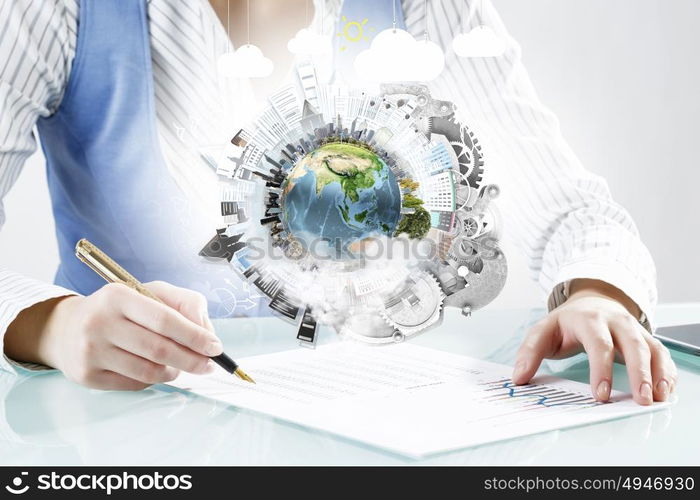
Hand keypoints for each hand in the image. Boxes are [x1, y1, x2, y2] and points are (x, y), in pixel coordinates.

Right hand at [5, 281, 222, 389]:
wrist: (70, 327)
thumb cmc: (121, 309)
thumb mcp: (152, 292)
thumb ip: (186, 304)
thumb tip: (207, 332)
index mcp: (118, 296)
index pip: (165, 320)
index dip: (195, 336)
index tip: (215, 347)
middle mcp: (100, 322)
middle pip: (159, 349)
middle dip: (191, 359)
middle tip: (208, 365)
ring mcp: (91, 351)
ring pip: (149, 371)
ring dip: (174, 372)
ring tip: (180, 366)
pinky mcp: (87, 376)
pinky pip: (134, 384)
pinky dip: (153, 380)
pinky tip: (155, 369)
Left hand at [512, 279, 676, 404]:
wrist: (591, 301)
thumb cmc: (566, 322)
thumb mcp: (543, 331)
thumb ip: (529, 352)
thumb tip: (518, 377)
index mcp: (589, 319)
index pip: (598, 344)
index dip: (601, 369)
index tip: (600, 394)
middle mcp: (616, 322)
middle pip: (633, 345)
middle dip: (639, 372)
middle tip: (640, 399)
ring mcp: (634, 329)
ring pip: (652, 349)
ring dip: (658, 374)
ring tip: (657, 398)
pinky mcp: (646, 338)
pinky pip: (662, 354)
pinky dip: (667, 372)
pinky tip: (666, 390)